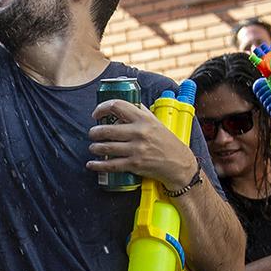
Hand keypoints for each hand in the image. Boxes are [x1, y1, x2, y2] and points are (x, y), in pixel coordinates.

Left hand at [87, 102, 201, 191]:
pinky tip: (91, 164)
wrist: (178, 163)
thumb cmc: (166, 141)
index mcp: (143, 119)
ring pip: (106, 147)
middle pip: (107, 129)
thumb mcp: (156, 122)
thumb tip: (122, 105)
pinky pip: (111, 165)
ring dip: (95, 147)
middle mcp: (139, 132)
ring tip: (93, 147)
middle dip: (94, 132)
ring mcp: (136, 149)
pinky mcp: (134, 164)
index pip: (117, 106)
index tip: (96, 114)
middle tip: (93, 134)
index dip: (102, 108)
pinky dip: (98, 165)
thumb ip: (140, 112)